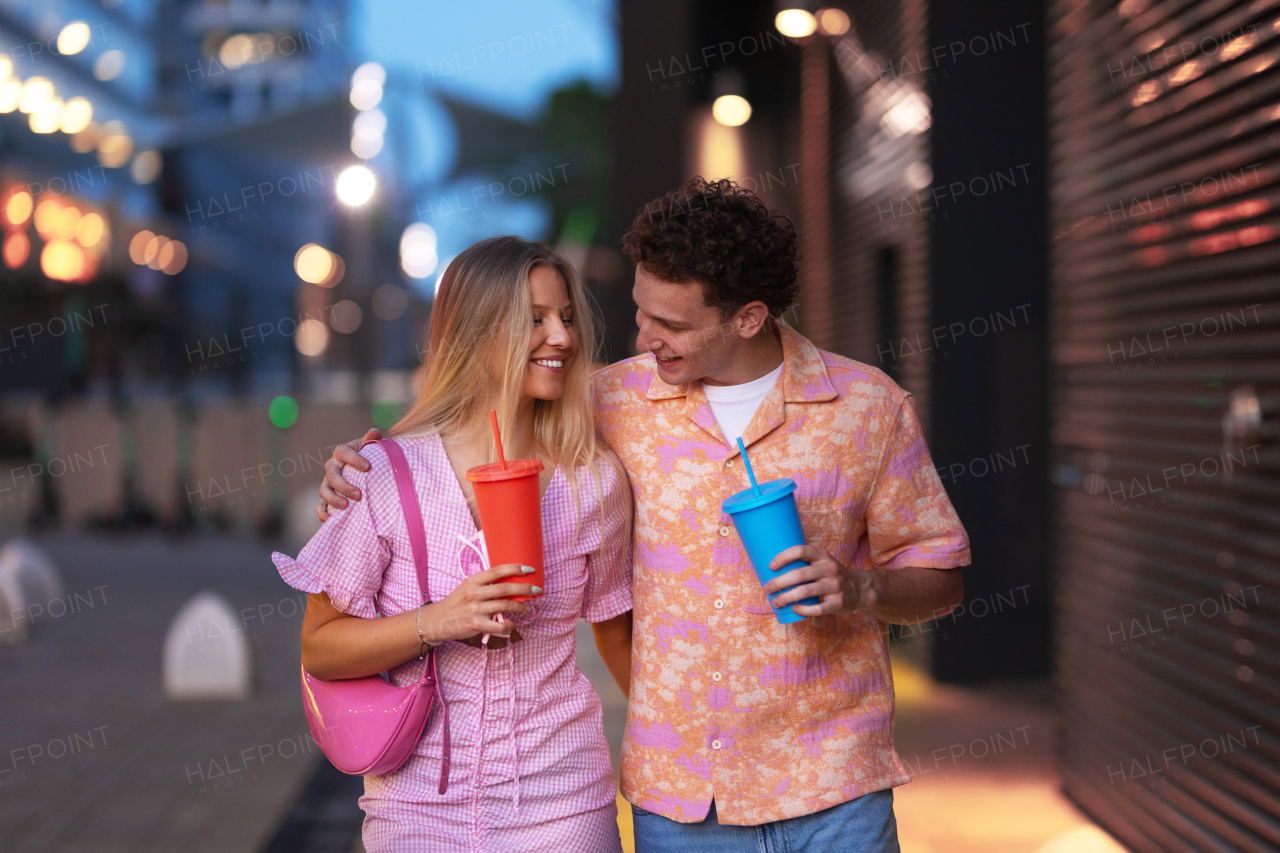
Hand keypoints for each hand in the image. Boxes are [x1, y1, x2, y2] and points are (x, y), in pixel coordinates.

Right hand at [316, 428, 379, 521]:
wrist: (361, 471)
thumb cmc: (367, 456)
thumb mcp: (370, 446)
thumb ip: (372, 439)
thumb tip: (376, 432)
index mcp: (342, 452)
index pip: (344, 453)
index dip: (354, 459)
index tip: (368, 467)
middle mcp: (332, 467)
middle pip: (332, 475)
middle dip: (344, 486)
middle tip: (359, 495)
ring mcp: (327, 483)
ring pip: (324, 490)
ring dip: (333, 499)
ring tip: (346, 507)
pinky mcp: (326, 497)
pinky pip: (319, 505)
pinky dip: (322, 512)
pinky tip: (330, 520)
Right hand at [420, 563, 540, 641]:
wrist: (438, 620)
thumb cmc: (456, 602)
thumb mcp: (467, 587)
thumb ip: (484, 583)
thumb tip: (507, 579)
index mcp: (473, 581)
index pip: (497, 571)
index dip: (515, 568)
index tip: (529, 569)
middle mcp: (475, 594)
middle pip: (505, 589)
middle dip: (524, 588)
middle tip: (536, 589)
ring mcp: (476, 610)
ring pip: (505, 606)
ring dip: (521, 607)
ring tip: (527, 608)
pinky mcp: (477, 625)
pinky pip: (499, 626)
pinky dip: (509, 625)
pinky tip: (512, 624)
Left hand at [761, 544, 874, 616]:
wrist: (859, 588)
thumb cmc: (831, 575)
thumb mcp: (822, 561)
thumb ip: (804, 562)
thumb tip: (771, 568)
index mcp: (822, 556)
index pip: (801, 550)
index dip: (784, 557)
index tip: (771, 566)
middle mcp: (830, 568)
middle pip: (799, 574)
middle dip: (779, 582)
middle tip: (767, 588)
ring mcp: (835, 586)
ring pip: (805, 591)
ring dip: (786, 598)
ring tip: (776, 602)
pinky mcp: (838, 602)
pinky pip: (817, 608)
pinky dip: (803, 610)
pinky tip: (794, 609)